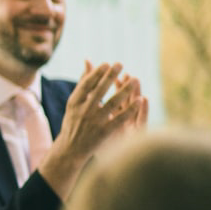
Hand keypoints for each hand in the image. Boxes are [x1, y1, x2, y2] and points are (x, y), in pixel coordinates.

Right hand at [40, 61, 145, 197]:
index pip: (86, 85)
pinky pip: (120, 119)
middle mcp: (83, 111)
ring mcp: (94, 122)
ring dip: (125, 91)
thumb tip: (88, 60)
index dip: (97, 73)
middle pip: (99, 91)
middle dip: (110, 77)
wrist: (70, 149)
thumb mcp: (74, 102)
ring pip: (112, 103)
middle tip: (121, 64)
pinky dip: (131, 110)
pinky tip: (140, 100)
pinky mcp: (104, 132)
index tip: (107, 64)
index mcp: (74, 102)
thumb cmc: (74, 122)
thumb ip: (83, 82)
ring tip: (135, 79)